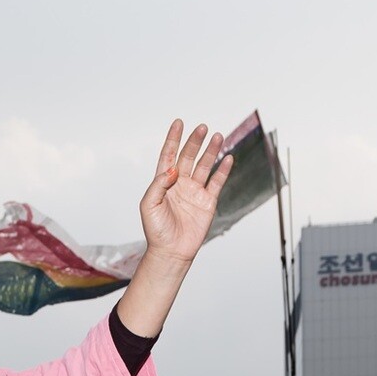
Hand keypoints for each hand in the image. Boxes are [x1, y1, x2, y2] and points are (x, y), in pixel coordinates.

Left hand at [138, 120, 232, 265]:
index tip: (178, 123)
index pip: (169, 156)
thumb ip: (158, 184)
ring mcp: (195, 192)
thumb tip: (173, 169)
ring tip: (217, 136)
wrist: (171, 252)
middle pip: (188, 157)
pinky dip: (223, 170)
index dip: (173, 139)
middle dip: (195, 142)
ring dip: (211, 151)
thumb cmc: (156, 231)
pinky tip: (227, 158)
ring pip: (204, 166)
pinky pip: (217, 182)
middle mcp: (180, 184)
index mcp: (164, 183)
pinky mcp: (207, 202)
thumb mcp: (149, 205)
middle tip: (202, 128)